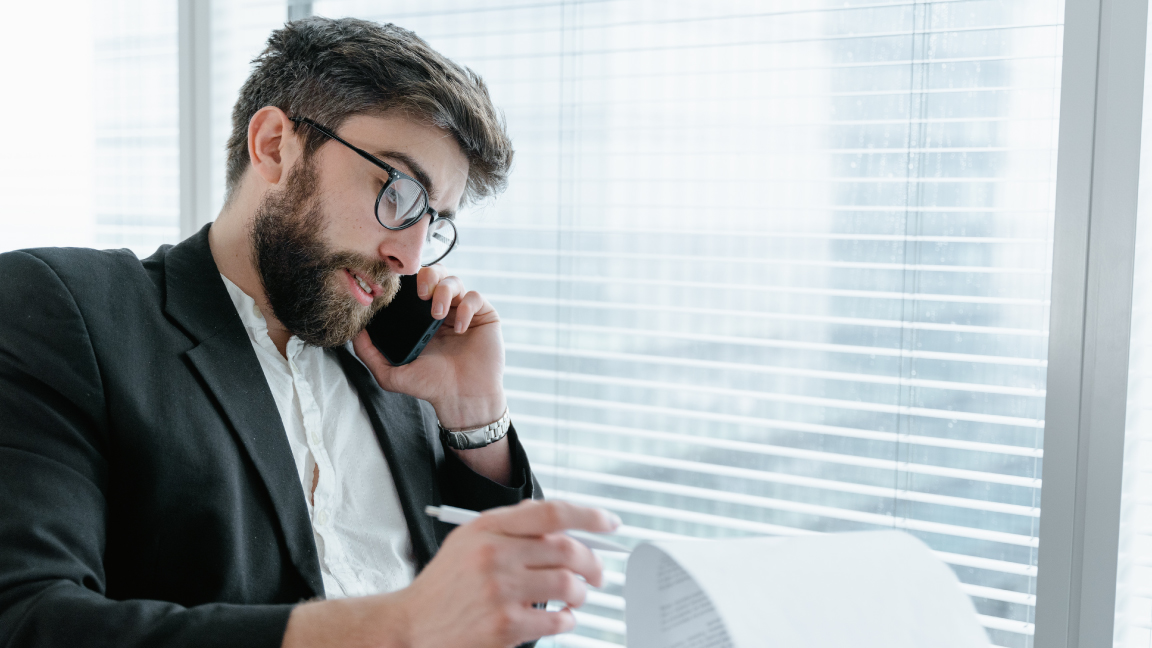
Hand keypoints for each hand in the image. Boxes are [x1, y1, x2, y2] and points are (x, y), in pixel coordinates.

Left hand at [352, 265, 504, 428]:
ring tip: (437, 315)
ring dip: (444, 291)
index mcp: (421, 319)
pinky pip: (475, 296)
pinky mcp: (484, 315)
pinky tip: (461, 328)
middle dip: (426, 276)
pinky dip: (466, 307)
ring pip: (455, 280)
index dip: (407, 281)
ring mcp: (464, 312)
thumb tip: (354, 332)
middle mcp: (443, 310)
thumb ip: (369, 354)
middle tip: (421, 294)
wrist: (463, 398)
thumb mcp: (391, 374)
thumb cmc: (431, 386)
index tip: (399, 288)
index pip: (414, 286)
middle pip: (435, 274)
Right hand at [395, 500, 619, 646]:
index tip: (610, 523)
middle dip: (592, 562)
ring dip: (581, 593)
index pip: (551, 512)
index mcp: (488, 528)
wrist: (411, 625)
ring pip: (568, 584)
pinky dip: (568, 620)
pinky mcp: (505, 626)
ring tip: (576, 597)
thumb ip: (508, 525)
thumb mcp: (467, 540)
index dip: (589, 515)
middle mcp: (494, 555)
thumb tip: (556, 517)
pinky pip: (557, 619)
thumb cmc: (444, 584)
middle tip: (598, 573)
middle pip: (567, 549)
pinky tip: (561, 618)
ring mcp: (500, 591)